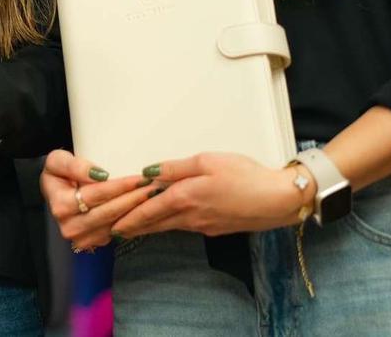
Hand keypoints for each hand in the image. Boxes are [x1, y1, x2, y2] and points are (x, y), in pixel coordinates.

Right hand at [41, 150, 151, 249]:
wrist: (56, 191)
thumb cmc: (58, 173)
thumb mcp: (57, 161)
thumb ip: (74, 165)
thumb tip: (99, 175)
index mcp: (61, 206)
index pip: (95, 195)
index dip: (119, 186)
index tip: (139, 177)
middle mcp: (70, 227)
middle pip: (109, 213)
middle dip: (133, 199)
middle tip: (154, 187)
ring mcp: (82, 238)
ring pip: (116, 225)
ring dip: (136, 211)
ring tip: (153, 196)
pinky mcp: (94, 243)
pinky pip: (118, 233)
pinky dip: (132, 221)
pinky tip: (145, 208)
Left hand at [110, 152, 313, 238]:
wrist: (278, 200)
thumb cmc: (245, 175)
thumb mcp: (207, 161)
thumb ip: (175, 168)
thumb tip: (148, 173)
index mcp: (185, 198)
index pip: (148, 210)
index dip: (128, 218)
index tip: (112, 224)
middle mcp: (191, 217)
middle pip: (155, 224)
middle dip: (134, 227)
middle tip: (115, 230)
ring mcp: (204, 225)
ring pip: (170, 226)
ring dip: (150, 227)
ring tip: (134, 226)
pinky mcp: (216, 228)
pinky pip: (185, 226)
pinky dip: (170, 224)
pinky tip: (168, 221)